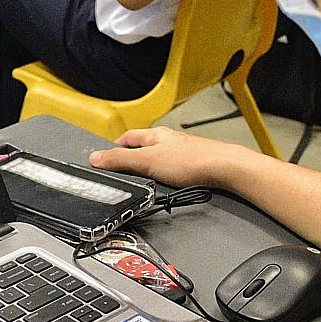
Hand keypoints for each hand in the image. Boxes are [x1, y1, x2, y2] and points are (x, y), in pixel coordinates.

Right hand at [90, 126, 253, 190]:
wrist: (225, 168)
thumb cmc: (192, 161)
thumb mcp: (147, 161)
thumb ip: (121, 160)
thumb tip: (95, 157)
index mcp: (156, 135)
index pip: (128, 137)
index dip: (115, 147)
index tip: (105, 157)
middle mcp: (170, 141)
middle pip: (144, 147)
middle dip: (132, 159)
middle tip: (122, 171)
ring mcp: (183, 153)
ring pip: (160, 159)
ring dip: (150, 169)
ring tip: (143, 181)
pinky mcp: (195, 167)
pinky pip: (174, 170)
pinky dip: (166, 177)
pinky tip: (168, 186)